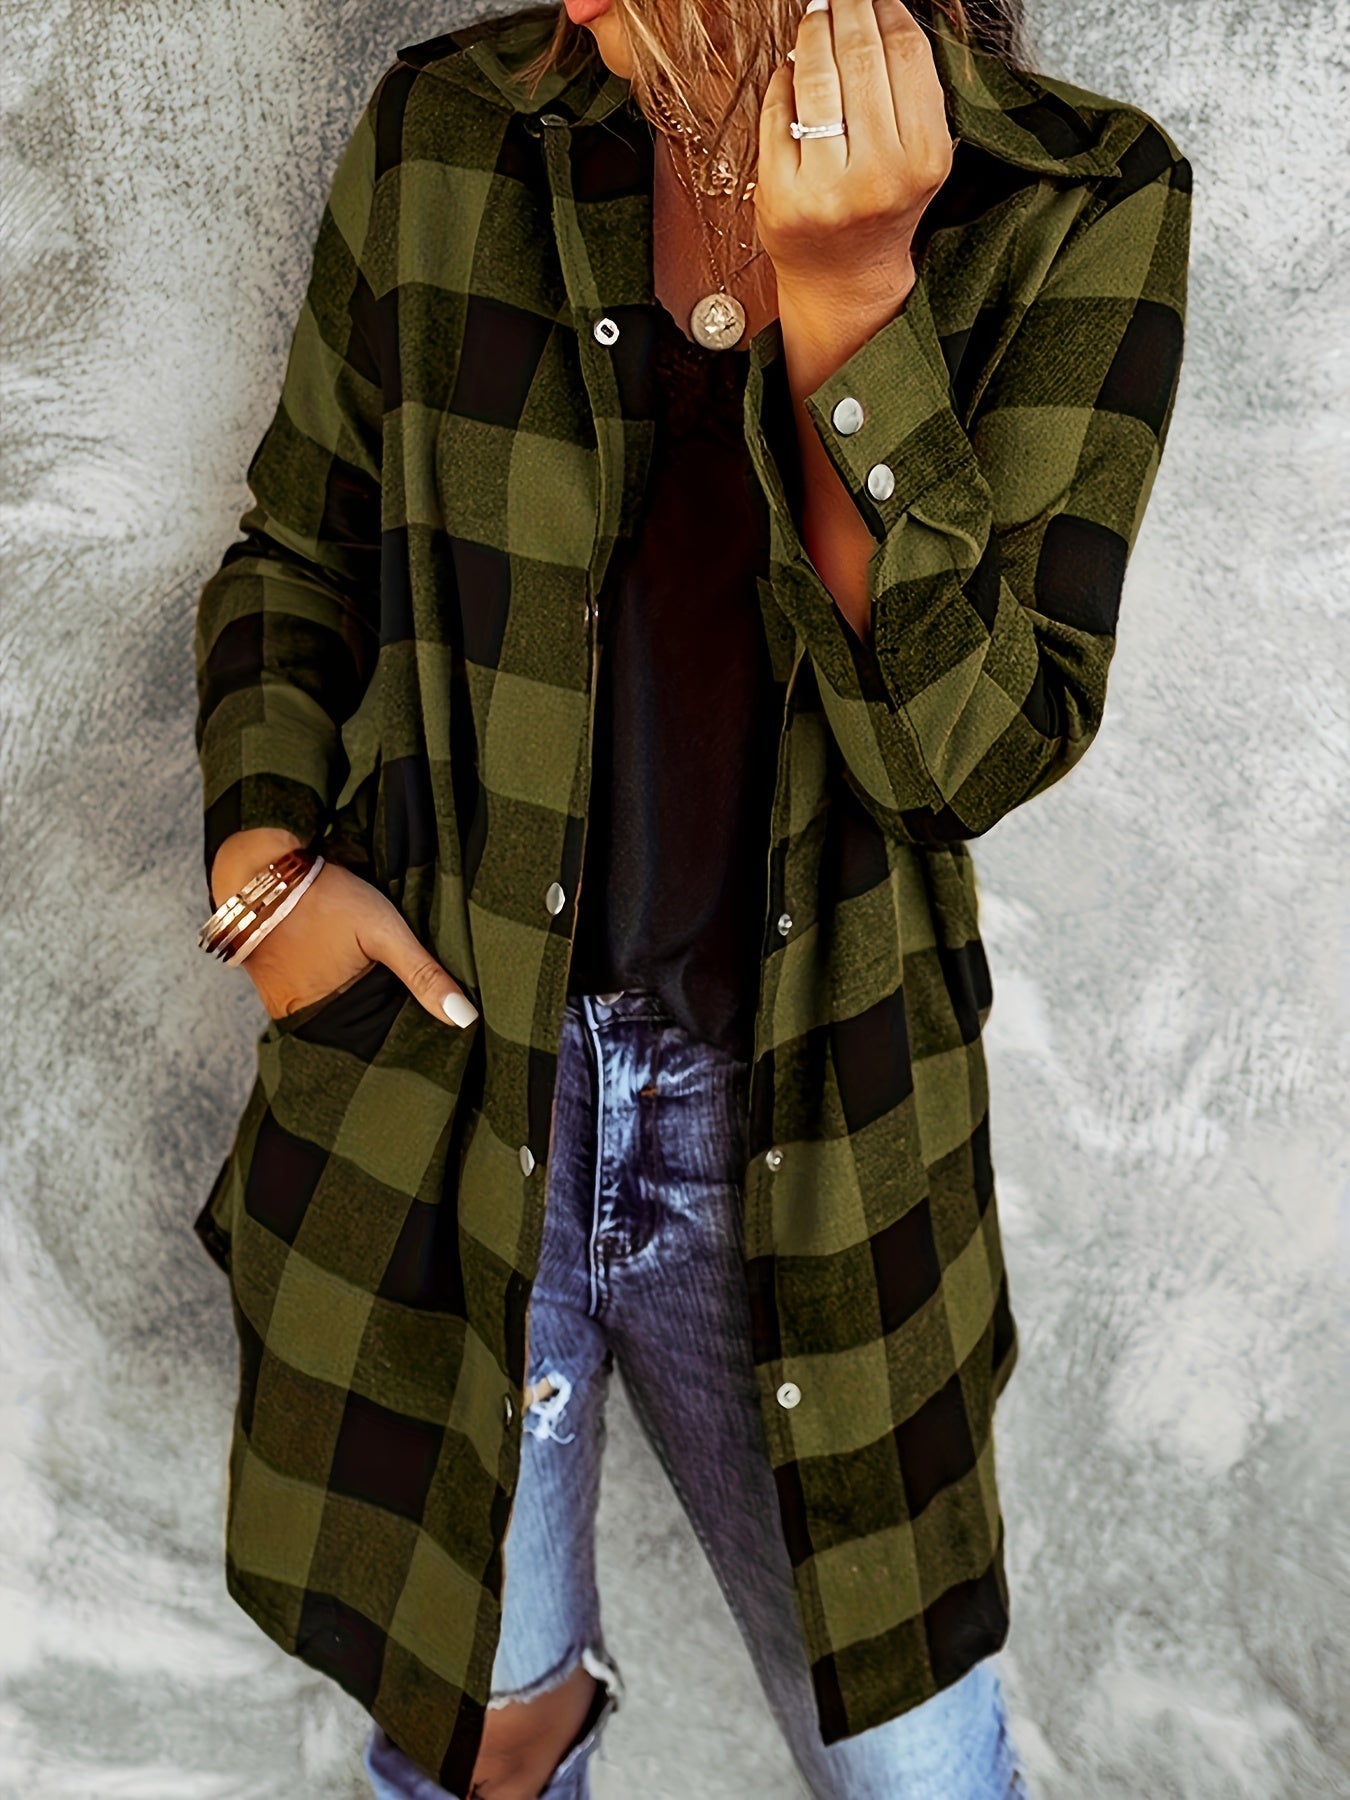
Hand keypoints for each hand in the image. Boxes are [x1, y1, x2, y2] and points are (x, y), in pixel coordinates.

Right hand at [210, 830, 478, 1028]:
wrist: (259, 869)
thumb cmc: (324, 895)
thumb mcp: (384, 929)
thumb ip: (424, 973)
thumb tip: (464, 1018)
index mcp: (329, 1016)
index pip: (377, 1042)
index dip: (401, 1030)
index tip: (425, 1021)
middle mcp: (299, 1021)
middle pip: (352, 1032)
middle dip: (378, 1021)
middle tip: (400, 996)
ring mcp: (279, 1006)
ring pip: (331, 1018)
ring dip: (354, 1008)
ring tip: (373, 984)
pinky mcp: (269, 989)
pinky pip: (309, 1001)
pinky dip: (329, 993)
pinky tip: (343, 973)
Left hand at [754, 0, 955, 309]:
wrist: (845, 280)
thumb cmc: (880, 209)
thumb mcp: (916, 156)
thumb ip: (906, 93)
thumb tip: (876, 12)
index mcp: (924, 159)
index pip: (906, 55)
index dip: (886, 10)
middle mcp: (878, 176)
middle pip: (861, 57)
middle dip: (846, 10)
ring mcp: (826, 189)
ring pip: (816, 78)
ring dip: (811, 34)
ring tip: (815, 18)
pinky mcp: (782, 196)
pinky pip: (778, 113)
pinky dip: (783, 80)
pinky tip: (791, 71)